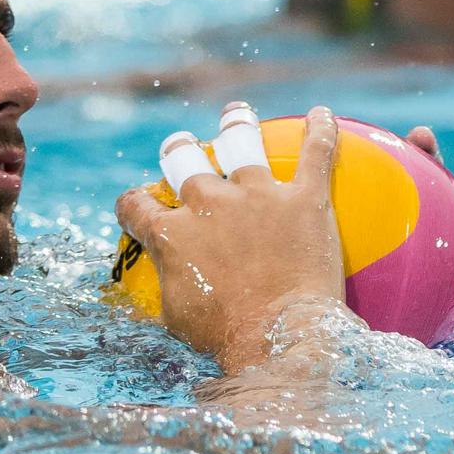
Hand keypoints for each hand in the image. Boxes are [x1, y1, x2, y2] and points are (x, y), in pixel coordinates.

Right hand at [115, 105, 343, 374]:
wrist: (280, 340)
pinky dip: (320, 130)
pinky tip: (321, 113)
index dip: (132, 204)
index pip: (136, 205)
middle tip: (181, 146)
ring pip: (241, 144)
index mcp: (171, 233)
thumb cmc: (225, 338)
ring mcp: (257, 196)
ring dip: (235, 124)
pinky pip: (316, 154)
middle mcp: (207, 203)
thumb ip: (167, 284)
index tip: (137, 206)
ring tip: (235, 114)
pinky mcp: (304, 199)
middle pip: (184, 162)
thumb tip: (165, 278)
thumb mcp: (176, 317)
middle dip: (178, 150)